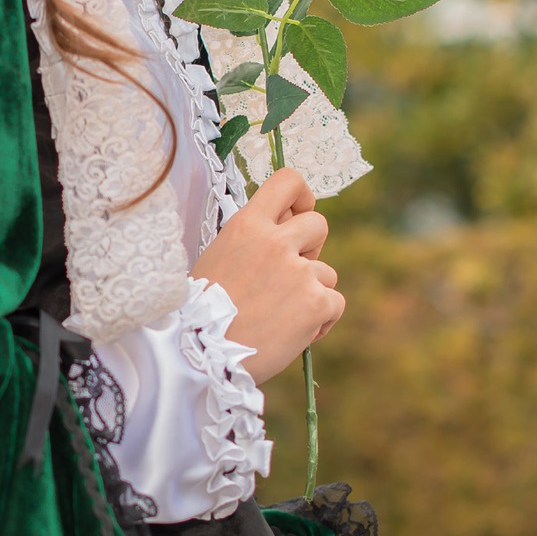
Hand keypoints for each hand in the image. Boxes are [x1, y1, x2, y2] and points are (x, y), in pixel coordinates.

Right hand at [191, 168, 344, 383]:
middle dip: (310, 248)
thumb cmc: (203, 310)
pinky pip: (335, 302)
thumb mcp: (220, 256)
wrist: (202, 354)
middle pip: (319, 224)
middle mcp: (276, 241)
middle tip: (288, 275)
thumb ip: (253, 240)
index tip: (297, 213)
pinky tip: (294, 333)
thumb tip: (284, 231)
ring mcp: (299, 271)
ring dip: (311, 291)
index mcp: (247, 224)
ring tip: (281, 315)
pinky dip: (321, 319)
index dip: (302, 196)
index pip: (288, 181)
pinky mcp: (316, 302)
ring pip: (326, 271)